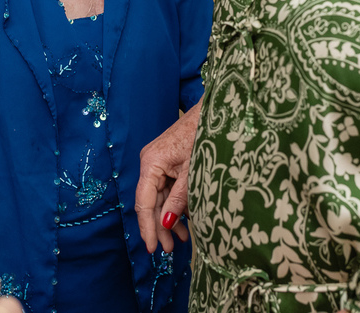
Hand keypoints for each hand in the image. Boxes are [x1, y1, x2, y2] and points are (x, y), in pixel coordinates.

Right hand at [136, 100, 200, 252]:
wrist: (215, 110)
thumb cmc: (203, 135)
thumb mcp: (192, 173)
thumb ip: (179, 199)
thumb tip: (167, 224)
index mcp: (151, 163)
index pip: (144, 203)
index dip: (147, 227)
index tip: (151, 248)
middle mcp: (150, 162)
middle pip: (151, 202)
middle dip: (161, 226)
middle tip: (170, 249)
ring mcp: (158, 162)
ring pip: (160, 197)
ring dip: (170, 217)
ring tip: (182, 239)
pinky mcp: (168, 161)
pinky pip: (168, 187)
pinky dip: (176, 203)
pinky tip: (185, 220)